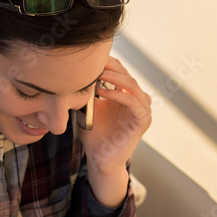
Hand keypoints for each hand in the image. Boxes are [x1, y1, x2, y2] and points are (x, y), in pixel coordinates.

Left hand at [80, 56, 151, 207]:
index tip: (88, 57)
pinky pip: (132, 101)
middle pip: (127, 74)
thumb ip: (88, 91)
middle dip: (111, 66)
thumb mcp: (89, 107)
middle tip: (94, 60)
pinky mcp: (143, 121)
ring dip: (114, 77)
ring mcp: (143, 110)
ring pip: (132, 85)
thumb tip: (73, 70)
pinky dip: (117, 94)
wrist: (100, 158)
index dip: (107, 63)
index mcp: (128, 95)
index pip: (121, 71)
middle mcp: (138, 100)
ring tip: (97, 73)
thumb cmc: (94, 135)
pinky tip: (101, 91)